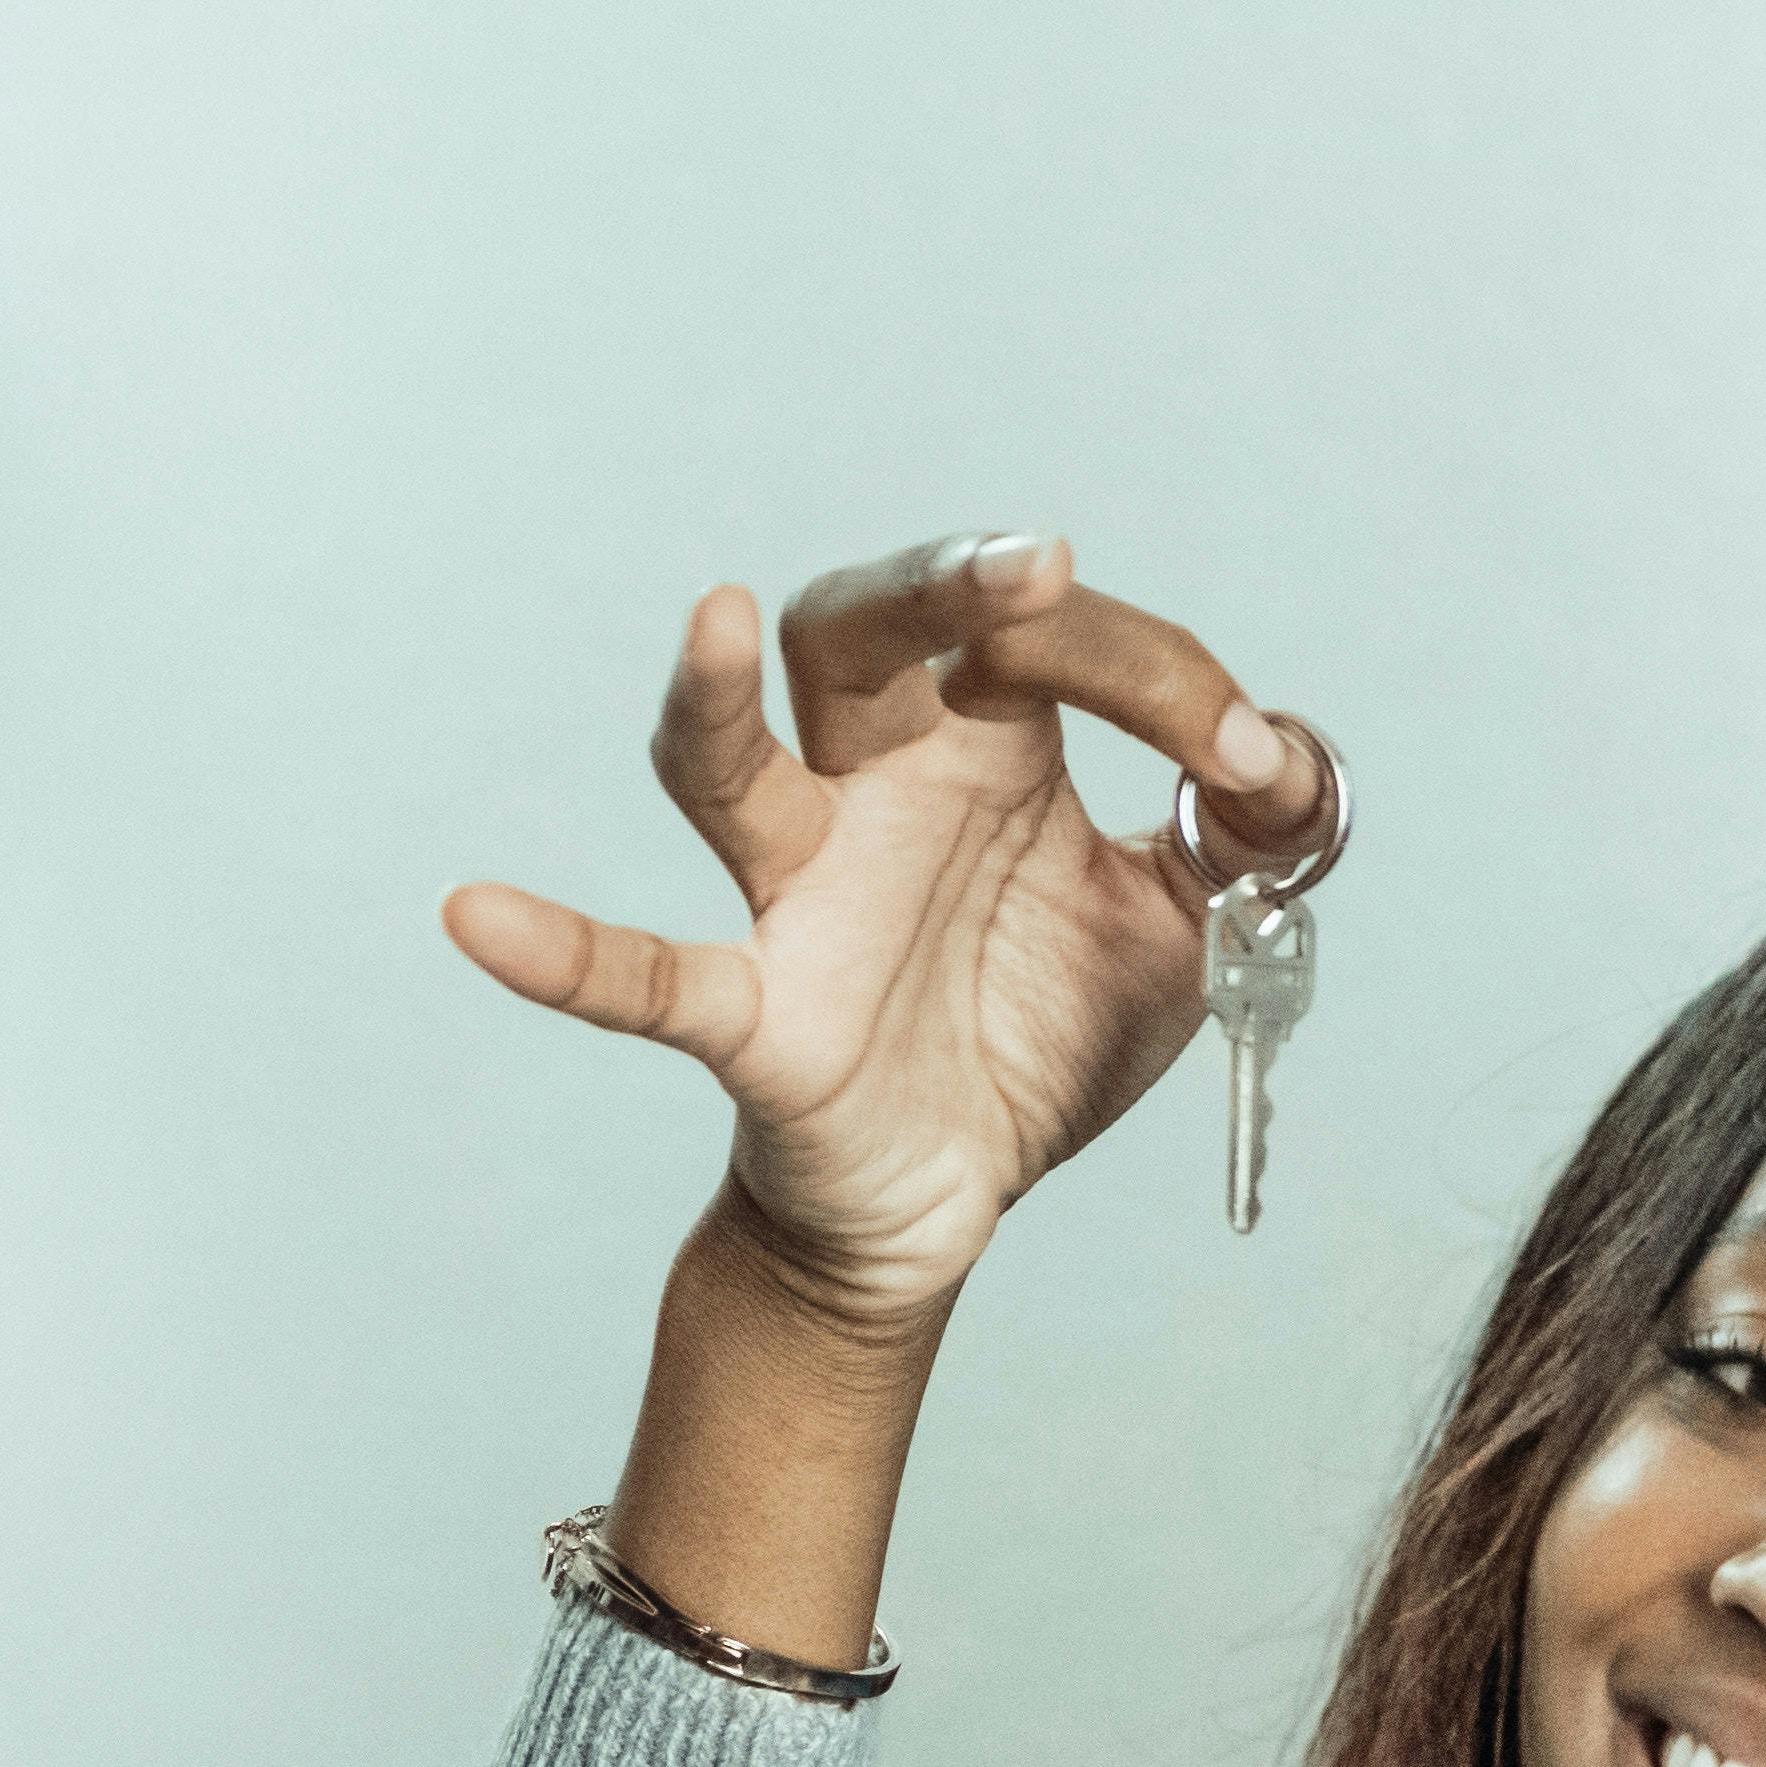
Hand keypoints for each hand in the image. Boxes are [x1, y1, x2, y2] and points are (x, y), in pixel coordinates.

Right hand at [444, 536, 1335, 1327]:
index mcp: (985, 748)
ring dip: (714, 701)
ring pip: (729, 768)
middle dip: (936, 584)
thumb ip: (1251, 834)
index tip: (1248, 771)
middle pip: (861, 637)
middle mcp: (876, 791)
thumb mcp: (1187, 925)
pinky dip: (565, 953)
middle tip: (1028, 565)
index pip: (1050, 648)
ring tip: (710, 618)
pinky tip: (478, 917)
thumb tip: (1288, 765)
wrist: (959, 1201)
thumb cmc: (1043, 1027)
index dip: (1168, 689)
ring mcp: (800, 897)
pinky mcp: (755, 1017)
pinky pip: (644, 980)